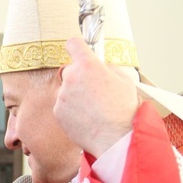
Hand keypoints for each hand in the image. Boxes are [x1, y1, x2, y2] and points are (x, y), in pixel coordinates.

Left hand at [54, 37, 139, 156]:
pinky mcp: (58, 112)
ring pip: (66, 90)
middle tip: (94, 90)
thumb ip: (108, 68)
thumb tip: (100, 66)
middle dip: (79, 77)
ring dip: (75, 95)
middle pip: (70, 70)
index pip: (74, 44)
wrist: (115, 138)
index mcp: (88, 65)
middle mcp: (71, 77)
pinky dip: (71, 110)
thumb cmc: (123, 110)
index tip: (77, 49)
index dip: (76, 46)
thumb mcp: (124, 80)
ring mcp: (62, 96)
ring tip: (92, 108)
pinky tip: (86, 117)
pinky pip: (63, 106)